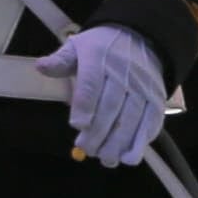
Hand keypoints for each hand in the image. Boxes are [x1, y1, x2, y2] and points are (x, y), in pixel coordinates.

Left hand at [36, 26, 165, 166]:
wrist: (141, 39)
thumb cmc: (102, 48)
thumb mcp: (78, 46)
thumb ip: (61, 60)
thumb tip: (41, 67)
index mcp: (99, 58)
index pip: (91, 84)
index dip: (85, 105)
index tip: (78, 125)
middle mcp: (123, 73)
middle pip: (111, 106)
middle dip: (100, 131)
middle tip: (87, 149)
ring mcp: (142, 87)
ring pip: (132, 118)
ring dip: (120, 142)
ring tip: (106, 158)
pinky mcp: (157, 99)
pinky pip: (151, 122)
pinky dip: (141, 141)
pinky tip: (129, 157)